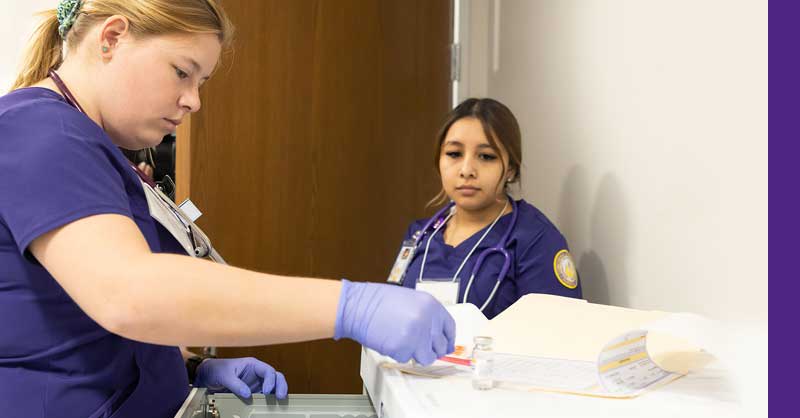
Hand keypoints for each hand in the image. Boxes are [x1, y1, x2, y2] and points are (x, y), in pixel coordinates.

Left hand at [194, 357, 287, 398]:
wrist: (207, 377)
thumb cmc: (216, 369)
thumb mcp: (224, 375)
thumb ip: (235, 384)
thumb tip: (247, 394)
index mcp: (253, 365)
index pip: (268, 371)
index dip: (271, 380)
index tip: (266, 391)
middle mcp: (257, 374)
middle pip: (276, 378)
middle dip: (281, 386)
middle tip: (281, 397)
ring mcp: (256, 385)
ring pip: (273, 388)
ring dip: (276, 394)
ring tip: (277, 403)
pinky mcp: (252, 394)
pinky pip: (263, 397)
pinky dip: (267, 402)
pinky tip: (267, 407)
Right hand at [334, 279, 455, 364]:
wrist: (357, 306)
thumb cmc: (377, 301)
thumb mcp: (410, 300)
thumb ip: (426, 315)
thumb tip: (435, 334)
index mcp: (431, 305)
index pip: (449, 327)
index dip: (448, 339)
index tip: (446, 346)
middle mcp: (427, 320)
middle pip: (440, 346)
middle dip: (431, 349)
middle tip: (420, 347)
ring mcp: (416, 335)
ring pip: (426, 357)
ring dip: (416, 354)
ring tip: (402, 342)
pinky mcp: (403, 348)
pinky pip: (407, 358)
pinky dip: (399, 354)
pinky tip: (390, 341)